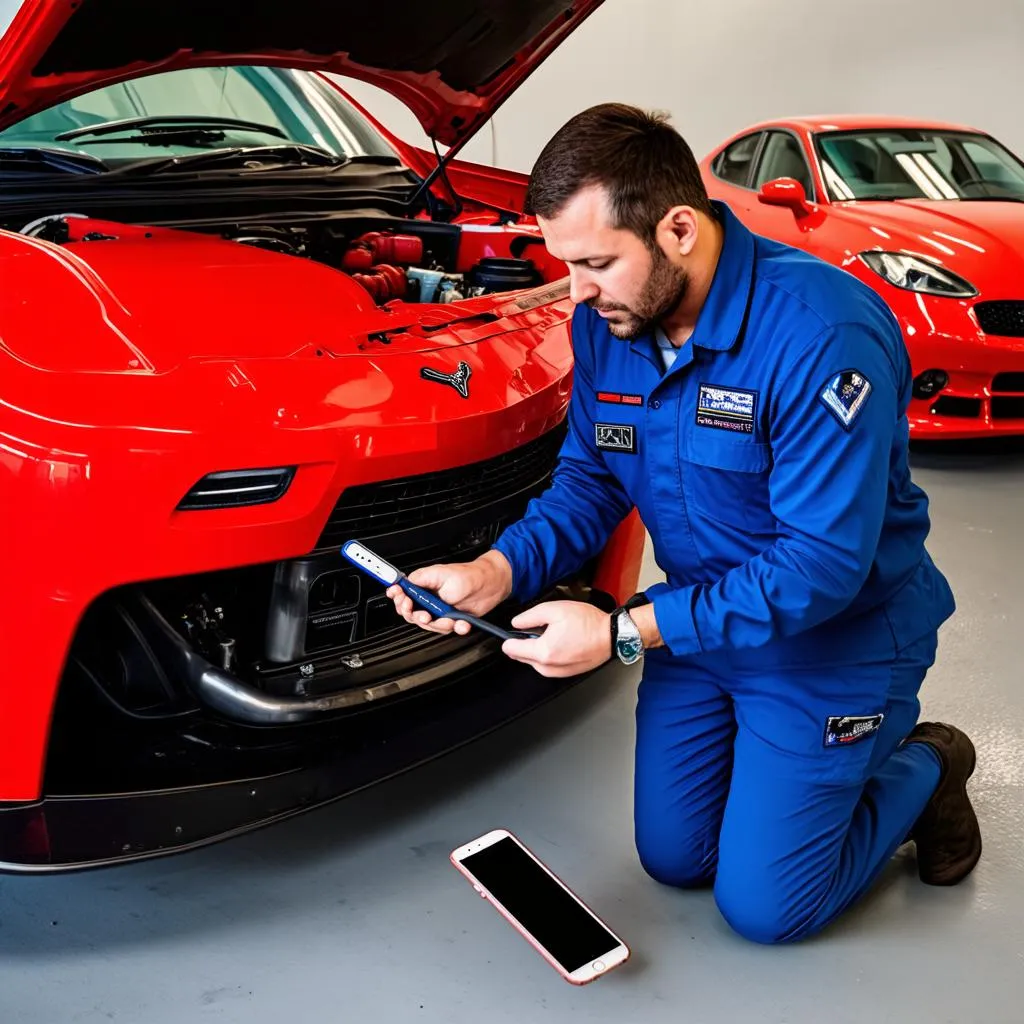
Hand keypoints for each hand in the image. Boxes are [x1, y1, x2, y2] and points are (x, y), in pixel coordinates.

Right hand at [385, 549, 512, 635]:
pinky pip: (447, 628)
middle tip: (425, 615)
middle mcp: (429, 598)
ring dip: (439, 624)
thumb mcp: (440, 573)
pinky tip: (461, 623)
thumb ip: (420, 578)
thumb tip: (403, 582)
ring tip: (449, 619)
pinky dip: (456, 628)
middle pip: (411, 614)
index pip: (403, 595)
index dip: (400, 600)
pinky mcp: (451, 618)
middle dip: (417, 617)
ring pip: (429, 625)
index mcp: (423, 585)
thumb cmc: (469, 575)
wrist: (492, 585)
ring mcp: (439, 609)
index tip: (404, 602)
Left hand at [500, 600, 612, 676]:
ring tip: (555, 633)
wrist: (611, 636)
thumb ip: (530, 616)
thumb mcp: (554, 610)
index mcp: (543, 651)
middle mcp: (547, 667)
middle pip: (521, 656)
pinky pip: (547, 664)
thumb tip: (516, 623)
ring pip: (534, 660)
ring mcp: (556, 672)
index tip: (512, 631)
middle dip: (525, 642)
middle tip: (540, 628)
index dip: (508, 637)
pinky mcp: (564, 674)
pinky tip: (562, 641)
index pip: (510, 649)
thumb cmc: (588, 624)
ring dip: (537, 647)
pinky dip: (549, 653)